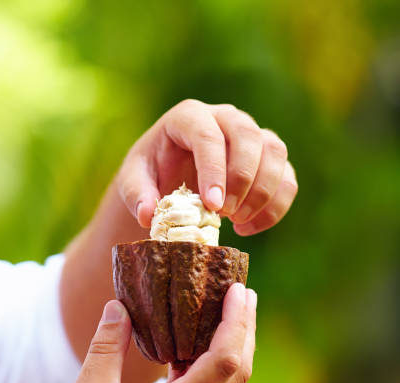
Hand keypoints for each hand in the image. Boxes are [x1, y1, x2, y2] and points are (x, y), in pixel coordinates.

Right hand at [67, 283, 256, 382]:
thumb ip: (105, 349)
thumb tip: (118, 306)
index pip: (224, 362)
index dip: (235, 323)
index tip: (235, 290)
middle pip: (238, 369)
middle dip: (245, 327)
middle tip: (244, 291)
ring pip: (229, 377)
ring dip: (234, 339)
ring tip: (230, 306)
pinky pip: (210, 380)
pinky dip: (212, 352)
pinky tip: (200, 332)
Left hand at [117, 99, 297, 235]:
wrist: (167, 176)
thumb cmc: (149, 174)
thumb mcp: (132, 183)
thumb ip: (137, 196)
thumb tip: (148, 215)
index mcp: (188, 117)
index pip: (208, 135)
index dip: (214, 170)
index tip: (212, 205)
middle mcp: (224, 117)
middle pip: (249, 136)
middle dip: (242, 178)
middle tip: (225, 214)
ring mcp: (250, 134)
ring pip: (275, 152)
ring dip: (263, 192)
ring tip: (237, 223)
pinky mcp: (268, 158)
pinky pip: (286, 177)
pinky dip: (275, 206)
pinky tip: (248, 228)